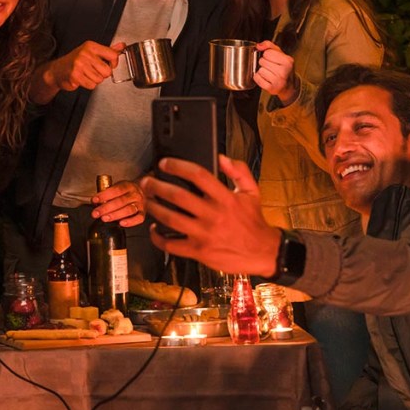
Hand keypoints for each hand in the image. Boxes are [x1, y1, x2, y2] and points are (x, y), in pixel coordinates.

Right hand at [44, 41, 125, 92]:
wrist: (57, 70)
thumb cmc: (76, 61)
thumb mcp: (92, 52)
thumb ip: (108, 50)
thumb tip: (122, 46)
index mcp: (91, 46)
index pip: (113, 55)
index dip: (113, 63)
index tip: (109, 64)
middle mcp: (85, 54)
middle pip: (107, 71)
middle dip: (102, 74)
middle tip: (94, 70)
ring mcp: (79, 65)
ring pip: (99, 79)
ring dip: (94, 80)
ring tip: (86, 74)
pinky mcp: (75, 76)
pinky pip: (92, 85)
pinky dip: (88, 84)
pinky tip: (82, 78)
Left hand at [92, 180, 145, 227]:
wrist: (142, 194)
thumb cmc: (125, 193)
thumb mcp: (117, 188)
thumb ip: (108, 194)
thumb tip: (95, 202)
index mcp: (128, 186)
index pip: (116, 190)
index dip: (104, 195)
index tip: (94, 200)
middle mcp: (135, 194)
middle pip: (121, 201)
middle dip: (106, 208)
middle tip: (96, 213)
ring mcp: (140, 204)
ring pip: (128, 210)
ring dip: (115, 215)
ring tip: (104, 218)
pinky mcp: (143, 213)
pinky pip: (138, 219)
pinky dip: (130, 222)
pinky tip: (121, 223)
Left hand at [141, 155, 279, 275]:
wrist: (263, 252)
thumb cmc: (254, 222)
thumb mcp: (252, 191)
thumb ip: (239, 171)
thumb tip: (222, 157)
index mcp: (225, 198)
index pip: (198, 175)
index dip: (178, 166)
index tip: (165, 164)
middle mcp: (213, 215)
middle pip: (178, 196)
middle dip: (157, 186)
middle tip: (147, 181)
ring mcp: (204, 234)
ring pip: (170, 219)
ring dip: (154, 208)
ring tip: (147, 201)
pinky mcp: (199, 251)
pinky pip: (172, 245)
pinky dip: (158, 238)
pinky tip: (154, 230)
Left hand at [255, 41, 296, 104]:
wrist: (289, 85)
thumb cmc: (284, 68)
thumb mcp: (280, 54)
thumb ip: (269, 45)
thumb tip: (258, 46)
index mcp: (287, 61)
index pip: (267, 53)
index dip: (267, 55)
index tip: (273, 59)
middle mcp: (284, 71)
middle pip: (262, 61)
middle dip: (264, 63)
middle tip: (271, 67)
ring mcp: (277, 81)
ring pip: (259, 70)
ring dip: (262, 71)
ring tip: (269, 73)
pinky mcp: (271, 88)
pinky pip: (257, 78)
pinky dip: (259, 78)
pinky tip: (266, 78)